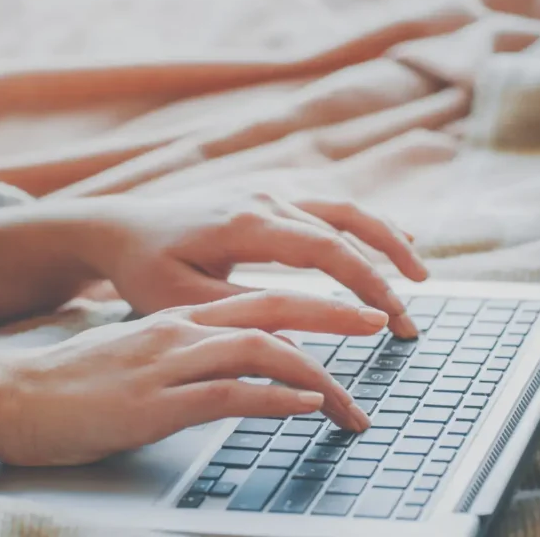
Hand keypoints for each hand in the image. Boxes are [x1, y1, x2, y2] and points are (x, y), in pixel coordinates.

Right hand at [0, 290, 381, 466]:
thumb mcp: (135, 356)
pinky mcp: (155, 403)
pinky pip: (230, 394)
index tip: (354, 316)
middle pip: (274, 308)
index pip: (260, 299)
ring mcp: (168, 363)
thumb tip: (230, 369)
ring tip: (352, 402)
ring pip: (262, 350)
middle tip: (382, 324)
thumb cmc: (69, 382)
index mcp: (177, 316)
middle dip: (335, 314)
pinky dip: (275, 400)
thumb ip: (183, 355)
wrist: (9, 394)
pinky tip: (303, 409)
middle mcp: (179, 329)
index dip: (315, 305)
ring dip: (318, 376)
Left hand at [77, 192, 425, 337]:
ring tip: (420, 276)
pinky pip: (329, 203)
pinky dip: (364, 224)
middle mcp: (264, 198)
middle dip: (387, 271)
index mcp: (246, 223)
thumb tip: (298, 349)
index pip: (326, 250)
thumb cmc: (145, 267)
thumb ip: (242, 317)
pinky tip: (390, 240)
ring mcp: (268, 190)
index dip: (367, 284)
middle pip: (347, 225)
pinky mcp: (268, 194)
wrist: (120, 228)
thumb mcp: (183, 302)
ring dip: (386, 240)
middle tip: (409, 319)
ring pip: (344, 208)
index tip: (391, 320)